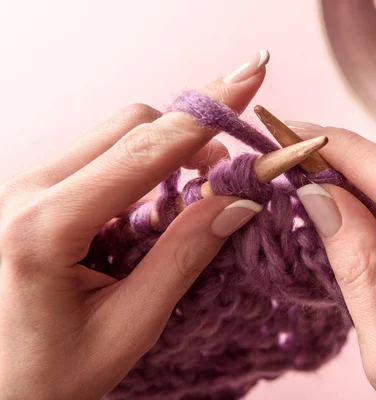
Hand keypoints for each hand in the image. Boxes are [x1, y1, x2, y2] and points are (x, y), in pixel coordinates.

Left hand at [0, 53, 268, 398]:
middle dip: (190, 136)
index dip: (206, 112)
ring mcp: (25, 187)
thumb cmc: (49, 374)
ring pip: (115, 136)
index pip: (145, 149)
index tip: (249, 78)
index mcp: (46, 226)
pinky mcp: (34, 192)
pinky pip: (99, 157)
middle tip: (226, 176)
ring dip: (167, 152)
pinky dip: (142, 167)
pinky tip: (155, 203)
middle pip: (130, 126)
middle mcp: (27, 191)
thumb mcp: (129, 326)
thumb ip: (184, 256)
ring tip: (193, 195)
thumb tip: (236, 202)